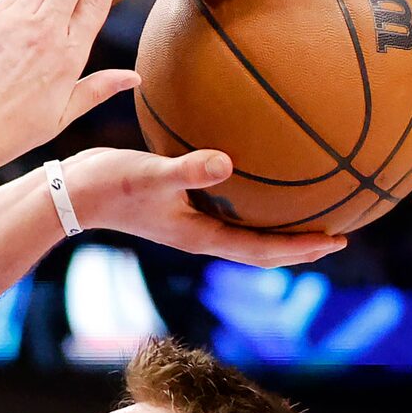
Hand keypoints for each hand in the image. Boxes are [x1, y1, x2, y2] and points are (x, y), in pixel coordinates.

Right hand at [62, 147, 346, 267]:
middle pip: (261, 249)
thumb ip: (188, 169)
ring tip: (312, 213)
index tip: (338, 240)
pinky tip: (260, 176)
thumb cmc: (108, 183)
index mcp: (200, 236)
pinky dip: (254, 201)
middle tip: (340, 234)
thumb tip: (227, 162)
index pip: (261, 250)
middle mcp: (200, 233)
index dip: (301, 248)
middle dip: (300, 246)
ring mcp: (190, 222)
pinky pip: (230, 207)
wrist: (71, 191)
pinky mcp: (181, 205)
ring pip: (247, 231)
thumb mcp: (149, 174)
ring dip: (280, 228)